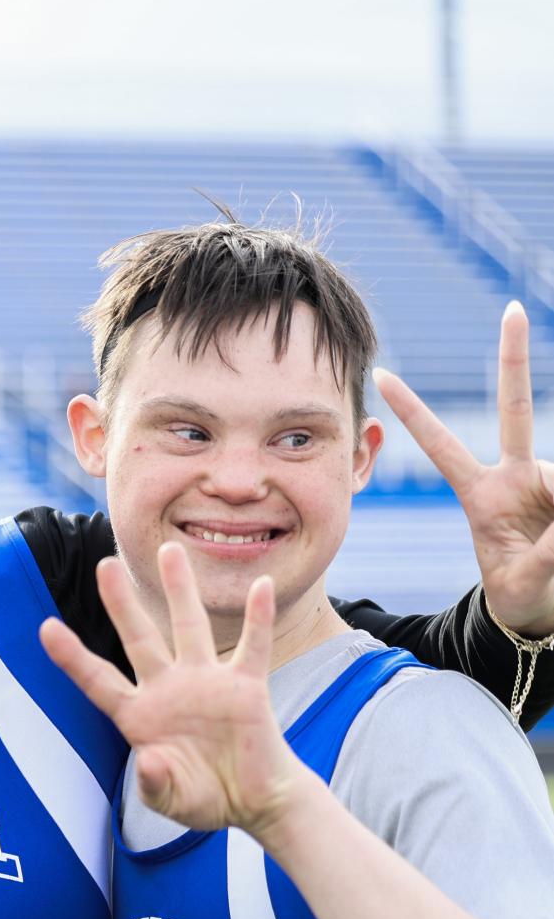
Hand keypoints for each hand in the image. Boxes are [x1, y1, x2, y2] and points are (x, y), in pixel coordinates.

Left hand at [39, 544, 306, 835]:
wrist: (255, 803)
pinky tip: (259, 586)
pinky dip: (259, 618)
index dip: (72, 657)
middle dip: (122, 603)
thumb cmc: (205, 799)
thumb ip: (156, 786)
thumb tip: (151, 762)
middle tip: (104, 564)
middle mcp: (168, 689)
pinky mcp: (246, 687)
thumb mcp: (172, 801)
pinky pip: (254, 646)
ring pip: (191, 627)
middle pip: (139, 638)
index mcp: (139, 716)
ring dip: (181, 590)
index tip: (45, 628)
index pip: (98, 680)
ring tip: (170, 550)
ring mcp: (207, 683)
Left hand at [377, 301, 553, 637]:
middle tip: (512, 309)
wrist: (546, 608)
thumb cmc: (523, 593)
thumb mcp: (523, 580)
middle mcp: (516, 475)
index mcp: (481, 494)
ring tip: (545, 542)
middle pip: (515, 409)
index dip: (413, 413)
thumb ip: (551, 553)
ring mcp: (546, 478)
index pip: (441, 445)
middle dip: (513, 359)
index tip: (382, 375)